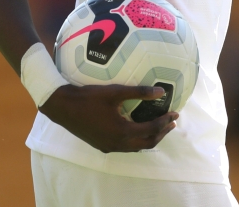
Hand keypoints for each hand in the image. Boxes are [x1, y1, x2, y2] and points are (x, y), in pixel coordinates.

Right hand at [39, 84, 177, 152]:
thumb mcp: (115, 92)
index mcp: (122, 131)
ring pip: (136, 147)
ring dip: (150, 138)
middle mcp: (117, 144)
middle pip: (146, 143)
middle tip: (172, 122)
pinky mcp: (101, 145)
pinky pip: (125, 147)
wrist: (63, 107)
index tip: (175, 113)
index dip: (165, 122)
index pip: (151, 129)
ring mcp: (108, 147)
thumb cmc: (89, 98)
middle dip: (161, 133)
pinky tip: (138, 130)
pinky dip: (137, 140)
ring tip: (159, 126)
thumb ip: (139, 92)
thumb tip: (161, 91)